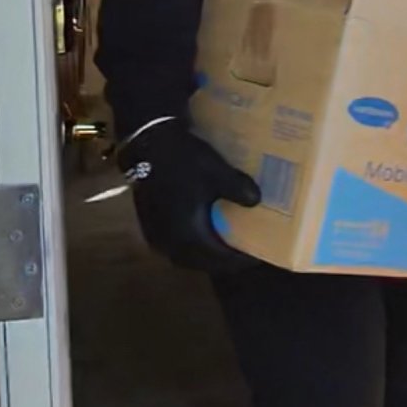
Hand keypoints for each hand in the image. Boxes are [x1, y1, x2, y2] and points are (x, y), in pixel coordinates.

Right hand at [117, 118, 261, 275]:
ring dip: (206, 255)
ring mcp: (156, 236)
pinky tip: (203, 233)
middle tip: (244, 252)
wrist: (148, 144)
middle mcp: (168, 242)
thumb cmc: (183, 160)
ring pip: (186, 256)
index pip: (218, 259)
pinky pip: (175, 247)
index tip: (257, 256)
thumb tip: (257, 202)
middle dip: (223, 260)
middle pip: (201, 262)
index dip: (239, 260)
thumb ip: (238, 189)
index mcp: (186, 235)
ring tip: (226, 245)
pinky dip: (192, 246)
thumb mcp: (217, 172)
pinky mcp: (149, 226)